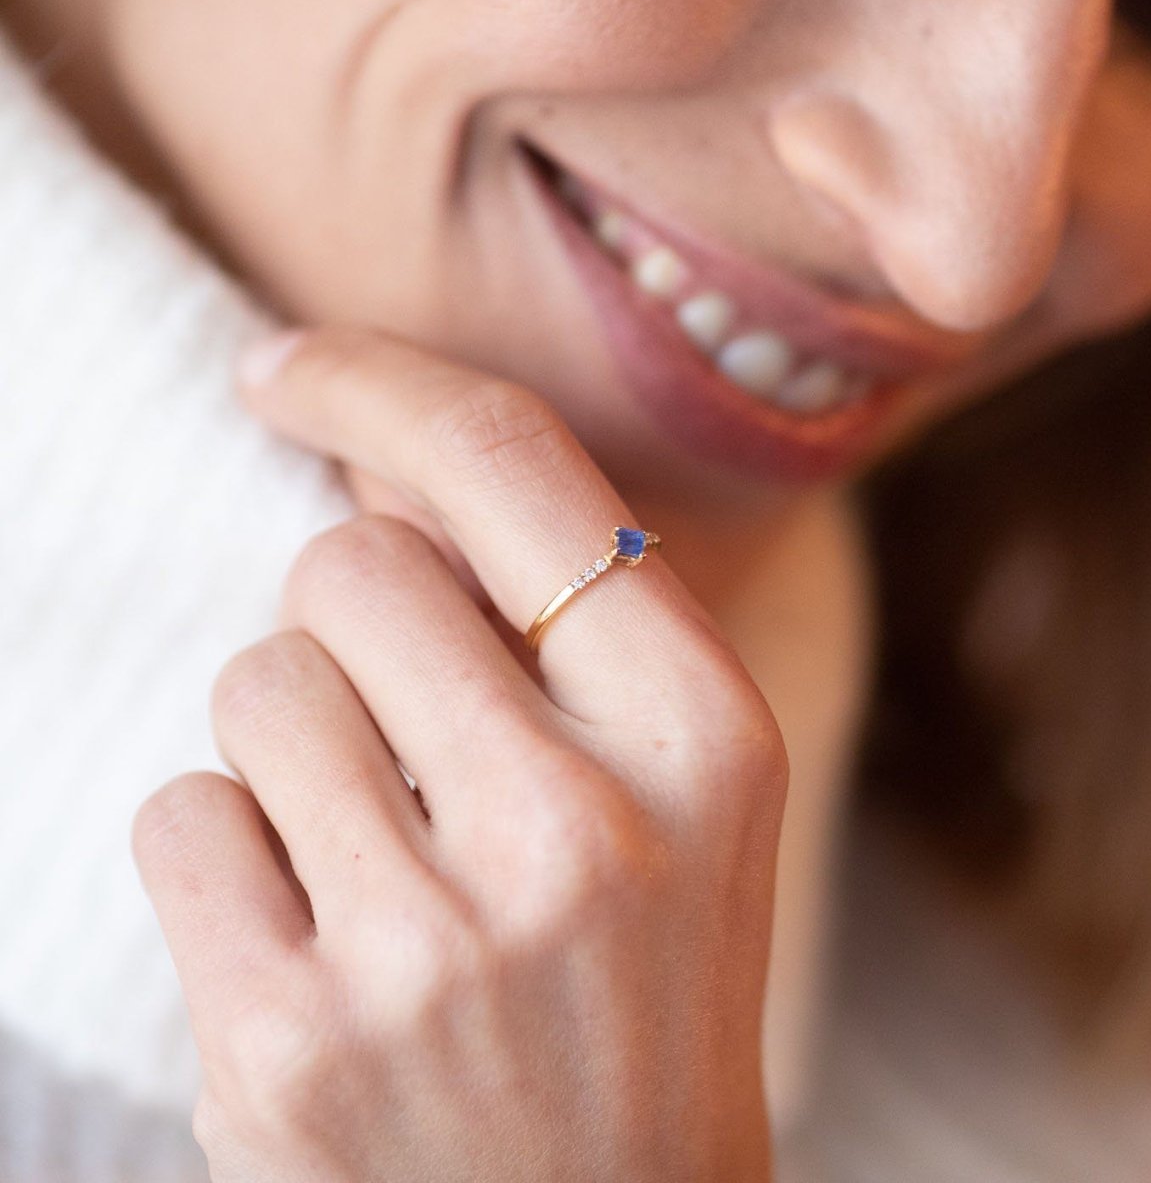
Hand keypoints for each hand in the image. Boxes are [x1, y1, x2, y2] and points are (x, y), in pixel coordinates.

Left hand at [132, 328, 788, 1181]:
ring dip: (294, 743)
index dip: (382, 385)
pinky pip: (184, 813)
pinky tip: (320, 942)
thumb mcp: (667, 793)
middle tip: (414, 739)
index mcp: (706, 736)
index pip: (510, 467)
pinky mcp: (292, 1042)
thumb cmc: (640, 989)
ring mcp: (433, 944)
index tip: (288, 369)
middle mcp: (584, 826)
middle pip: (351, 564)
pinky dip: (228, 854)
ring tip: (383, 858)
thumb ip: (549, 617)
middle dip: (355, 621)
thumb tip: (382, 464)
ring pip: (257, 682)